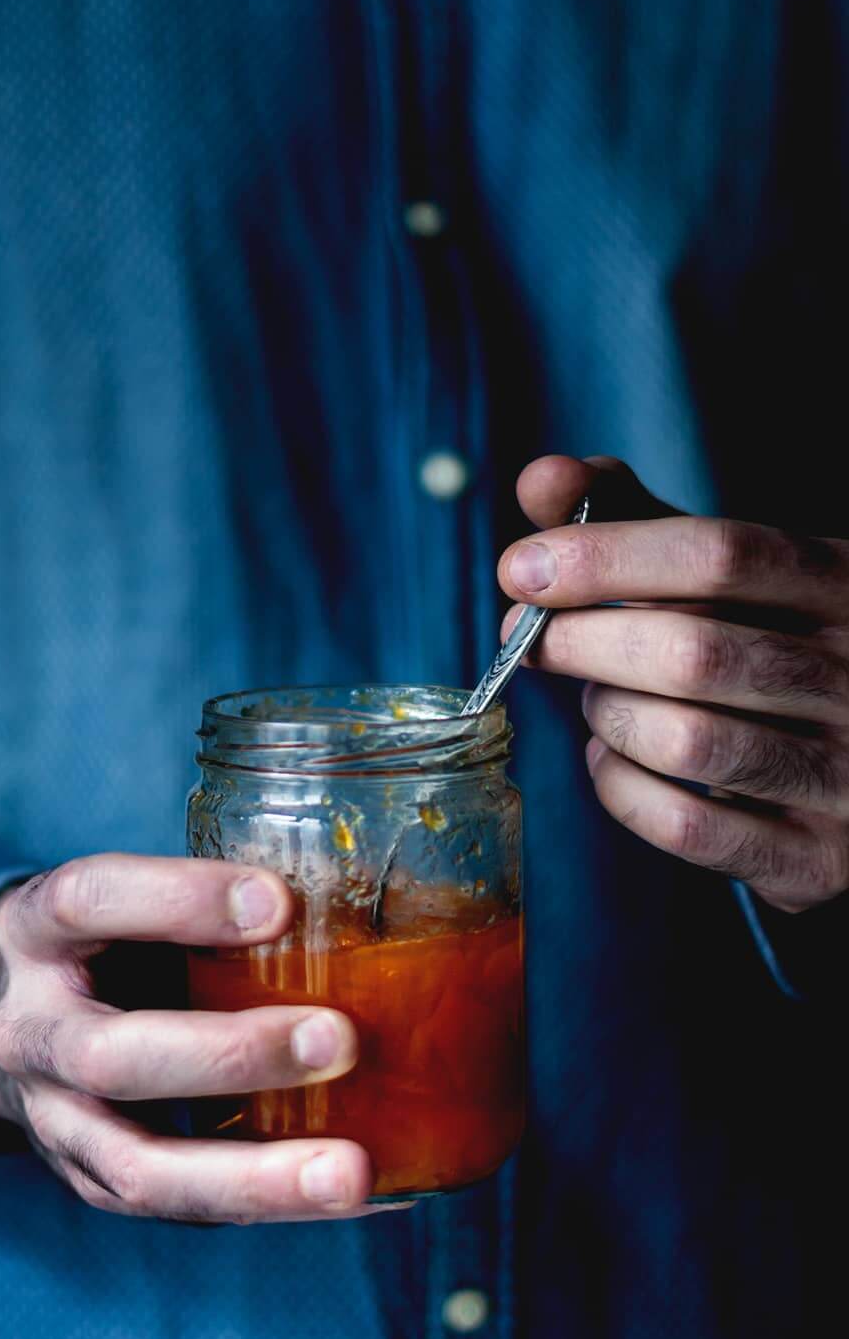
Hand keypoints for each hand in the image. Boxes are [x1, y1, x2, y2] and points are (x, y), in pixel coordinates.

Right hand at [0, 853, 406, 1222]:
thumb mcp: (131, 897)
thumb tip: (365, 889)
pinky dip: (272, 1205)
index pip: (92, 901)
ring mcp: (52, 1121)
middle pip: (110, 1056)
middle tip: (340, 1041)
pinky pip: (181, 1210)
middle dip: (231, 1055)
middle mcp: (28, 1031)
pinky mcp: (92, 1183)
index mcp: (38, 932)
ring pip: (138, 1168)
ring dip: (252, 1175)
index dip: (181, 900)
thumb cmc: (110, 940)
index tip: (280, 903)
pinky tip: (363, 1192)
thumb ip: (216, 898)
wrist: (17, 1020)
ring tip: (351, 1173)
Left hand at [498, 454, 848, 914]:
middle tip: (528, 641)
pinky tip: (613, 758)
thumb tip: (544, 479)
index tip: (523, 568)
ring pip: (684, 742)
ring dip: (606, 715)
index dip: (607, 556)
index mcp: (845, 584)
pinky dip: (619, 786)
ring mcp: (847, 776)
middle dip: (579, 642)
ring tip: (594, 696)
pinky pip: (684, 824)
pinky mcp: (817, 859)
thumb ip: (639, 522)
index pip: (721, 553)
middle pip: (691, 650)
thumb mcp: (731, 575)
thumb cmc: (772, 649)